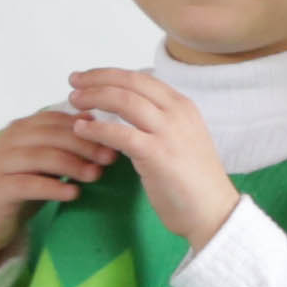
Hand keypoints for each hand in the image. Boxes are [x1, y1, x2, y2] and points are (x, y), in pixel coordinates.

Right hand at [0, 107, 121, 267]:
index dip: (88, 128)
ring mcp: (1, 163)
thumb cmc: (19, 185)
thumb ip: (63, 142)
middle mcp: (9, 139)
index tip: (115, 140)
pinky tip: (74, 194)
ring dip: (73, 165)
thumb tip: (97, 122)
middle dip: (85, 145)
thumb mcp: (43, 160)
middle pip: (53, 135)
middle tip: (110, 157)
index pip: (58, 119)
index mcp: (21, 127)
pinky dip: (54, 188)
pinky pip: (29, 184)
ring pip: (42, 156)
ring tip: (97, 175)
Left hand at [58, 67, 241, 251]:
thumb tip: (126, 111)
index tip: (86, 77)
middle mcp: (177, 112)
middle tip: (73, 82)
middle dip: (97, 79)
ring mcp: (169, 132)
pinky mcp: (157, 154)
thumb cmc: (193, 182)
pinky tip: (80, 130)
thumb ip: (158, 122)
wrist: (214, 212)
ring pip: (124, 101)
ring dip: (94, 98)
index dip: (109, 74)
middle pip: (130, 83)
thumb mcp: (181, 139)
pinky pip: (120, 134)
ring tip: (73, 102)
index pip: (140, 79)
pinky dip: (96, 129)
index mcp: (182, 106)